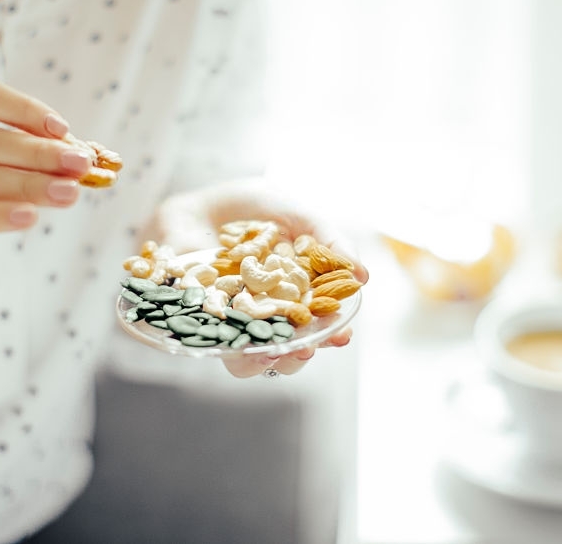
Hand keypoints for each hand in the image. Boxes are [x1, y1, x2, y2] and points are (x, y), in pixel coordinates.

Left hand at [144, 177, 366, 377]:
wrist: (201, 201)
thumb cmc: (255, 209)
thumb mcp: (298, 216)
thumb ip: (328, 242)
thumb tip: (364, 275)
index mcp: (294, 298)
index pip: (315, 326)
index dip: (329, 335)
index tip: (340, 336)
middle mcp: (264, 316)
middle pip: (284, 351)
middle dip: (297, 355)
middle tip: (304, 349)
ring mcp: (230, 320)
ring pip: (246, 358)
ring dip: (260, 360)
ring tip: (270, 351)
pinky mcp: (197, 318)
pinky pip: (208, 340)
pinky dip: (221, 344)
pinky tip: (231, 337)